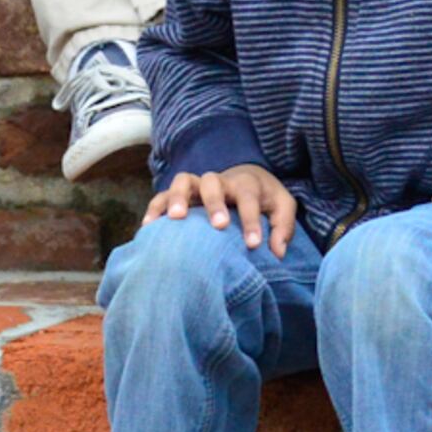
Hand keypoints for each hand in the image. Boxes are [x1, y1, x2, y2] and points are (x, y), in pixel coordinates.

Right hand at [148, 163, 300, 254]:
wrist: (246, 178)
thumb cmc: (264, 198)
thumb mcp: (282, 207)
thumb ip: (282, 227)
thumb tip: (276, 253)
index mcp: (246, 184)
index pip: (248, 198)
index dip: (251, 221)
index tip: (254, 244)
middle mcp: (220, 182)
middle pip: (212, 182)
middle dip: (215, 202)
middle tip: (219, 225)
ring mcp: (197, 187)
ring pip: (183, 181)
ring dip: (178, 197)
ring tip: (176, 219)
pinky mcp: (180, 196)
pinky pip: (162, 196)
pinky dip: (154, 208)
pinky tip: (148, 228)